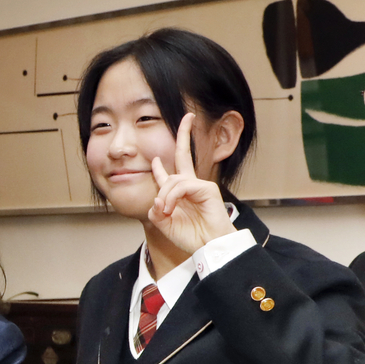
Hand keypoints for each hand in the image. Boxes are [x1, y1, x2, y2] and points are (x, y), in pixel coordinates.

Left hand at [147, 114, 235, 255]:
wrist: (209, 247)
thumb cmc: (191, 237)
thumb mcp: (165, 224)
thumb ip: (156, 210)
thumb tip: (156, 198)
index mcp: (180, 193)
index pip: (169, 174)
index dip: (160, 166)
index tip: (155, 157)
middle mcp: (191, 186)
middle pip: (184, 155)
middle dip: (184, 134)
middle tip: (188, 116)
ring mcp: (200, 186)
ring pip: (174, 180)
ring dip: (165, 196)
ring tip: (166, 212)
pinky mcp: (207, 189)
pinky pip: (182, 186)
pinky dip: (172, 197)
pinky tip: (170, 209)